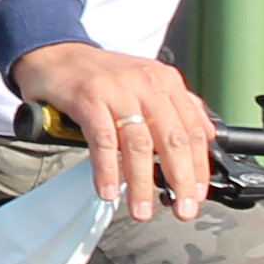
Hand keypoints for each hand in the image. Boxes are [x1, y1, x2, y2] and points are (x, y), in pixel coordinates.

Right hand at [5, 38, 215, 220]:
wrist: (55, 53)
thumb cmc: (100, 75)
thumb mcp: (146, 84)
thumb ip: (178, 106)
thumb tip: (208, 133)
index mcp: (165, 82)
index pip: (192, 130)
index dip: (198, 166)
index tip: (197, 194)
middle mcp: (146, 84)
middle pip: (171, 139)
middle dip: (179, 179)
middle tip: (182, 208)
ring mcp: (117, 90)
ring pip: (138, 144)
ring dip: (141, 183)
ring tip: (141, 210)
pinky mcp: (88, 98)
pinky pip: (103, 140)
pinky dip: (107, 169)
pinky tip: (108, 190)